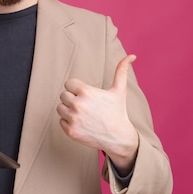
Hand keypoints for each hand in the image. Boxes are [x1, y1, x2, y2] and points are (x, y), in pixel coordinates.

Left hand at [57, 55, 139, 174]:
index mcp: (86, 92)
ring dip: (69, 110)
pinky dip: (69, 122)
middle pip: (63, 95)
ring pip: (60, 108)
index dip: (77, 88)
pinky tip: (82, 123)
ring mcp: (73, 119)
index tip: (86, 95)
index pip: (69, 83)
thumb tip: (132, 56)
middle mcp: (78, 105)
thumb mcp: (119, 90)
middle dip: (72, 98)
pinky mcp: (70, 131)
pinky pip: (61, 121)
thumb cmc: (118, 111)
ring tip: (83, 114)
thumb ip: (121, 71)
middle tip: (85, 105)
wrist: (118, 137)